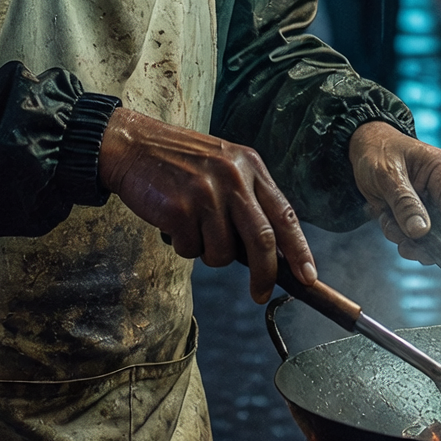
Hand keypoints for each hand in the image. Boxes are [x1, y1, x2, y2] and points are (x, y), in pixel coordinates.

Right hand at [98, 107, 318, 303]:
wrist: (132, 145)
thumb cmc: (178, 163)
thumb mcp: (223, 166)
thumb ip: (247, 199)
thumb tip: (269, 252)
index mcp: (250, 165)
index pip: (284, 214)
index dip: (299, 249)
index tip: (307, 276)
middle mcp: (232, 177)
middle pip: (262, 240)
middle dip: (264, 274)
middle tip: (259, 294)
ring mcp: (206, 193)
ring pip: (222, 252)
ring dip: (207, 253)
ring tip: (191, 227)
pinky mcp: (180, 209)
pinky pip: (190, 250)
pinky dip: (182, 245)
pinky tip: (172, 222)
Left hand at [348, 122, 440, 258]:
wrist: (366, 148)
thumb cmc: (377, 152)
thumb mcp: (386, 174)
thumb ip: (404, 203)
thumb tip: (421, 232)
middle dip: (427, 242)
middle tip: (404, 247)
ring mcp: (439, 201)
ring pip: (436, 237)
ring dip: (409, 239)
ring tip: (388, 224)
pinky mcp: (427, 212)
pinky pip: (422, 235)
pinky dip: (403, 235)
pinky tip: (388, 221)